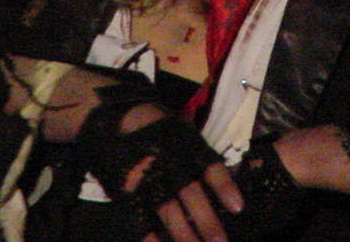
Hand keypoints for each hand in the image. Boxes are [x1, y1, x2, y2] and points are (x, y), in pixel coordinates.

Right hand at [118, 104, 243, 241]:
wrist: (111, 119)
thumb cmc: (155, 127)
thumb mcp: (180, 130)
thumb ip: (198, 154)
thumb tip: (224, 181)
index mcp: (183, 142)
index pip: (208, 165)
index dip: (223, 186)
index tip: (238, 207)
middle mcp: (166, 159)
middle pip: (189, 192)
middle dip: (205, 220)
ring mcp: (145, 176)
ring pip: (167, 209)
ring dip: (183, 234)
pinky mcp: (126, 190)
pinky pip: (139, 216)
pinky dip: (150, 236)